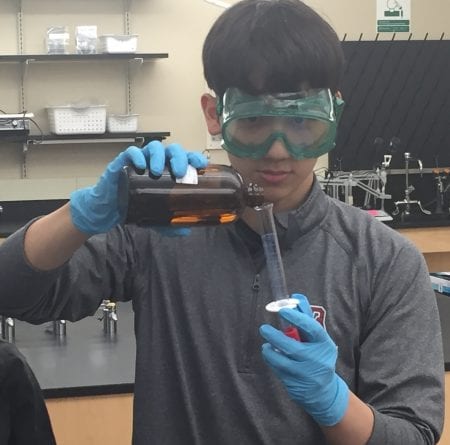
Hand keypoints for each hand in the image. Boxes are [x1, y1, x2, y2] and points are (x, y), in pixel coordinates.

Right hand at [70, 141, 207, 234]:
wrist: (109, 210)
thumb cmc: (134, 206)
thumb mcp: (156, 217)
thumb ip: (170, 224)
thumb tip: (185, 231)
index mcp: (168, 171)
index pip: (184, 159)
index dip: (194, 158)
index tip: (201, 165)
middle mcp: (156, 163)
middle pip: (171, 150)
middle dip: (179, 157)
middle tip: (180, 172)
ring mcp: (140, 161)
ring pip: (153, 147)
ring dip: (159, 156)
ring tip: (158, 171)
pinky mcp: (123, 162)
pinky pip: (131, 152)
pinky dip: (138, 155)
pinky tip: (142, 165)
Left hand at [259, 293, 348, 425]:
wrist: (324, 391)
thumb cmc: (319, 356)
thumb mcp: (318, 339)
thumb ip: (307, 319)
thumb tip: (296, 297)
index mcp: (324, 344)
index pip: (312, 328)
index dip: (297, 317)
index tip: (282, 310)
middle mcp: (317, 360)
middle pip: (293, 347)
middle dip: (275, 336)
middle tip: (264, 328)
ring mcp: (306, 374)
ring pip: (282, 360)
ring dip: (270, 350)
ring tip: (266, 342)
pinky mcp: (295, 384)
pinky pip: (278, 369)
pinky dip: (271, 359)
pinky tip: (269, 353)